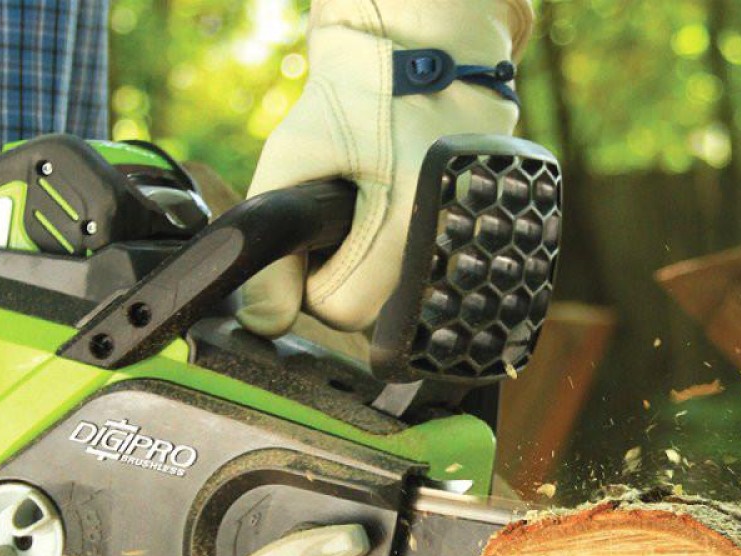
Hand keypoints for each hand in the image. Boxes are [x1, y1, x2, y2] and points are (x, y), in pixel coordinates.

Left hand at [238, 0, 533, 337]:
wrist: (428, 47)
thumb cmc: (361, 88)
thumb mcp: (294, 153)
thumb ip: (270, 245)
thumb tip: (263, 322)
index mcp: (409, 226)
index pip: (339, 311)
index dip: (309, 277)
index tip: (312, 228)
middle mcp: (448, 248)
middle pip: (367, 308)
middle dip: (340, 269)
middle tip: (342, 204)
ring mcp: (469, 245)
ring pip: (392, 294)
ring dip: (370, 259)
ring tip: (373, 196)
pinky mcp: (477, 237)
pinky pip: (419, 271)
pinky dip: (397, 247)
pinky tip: (398, 201)